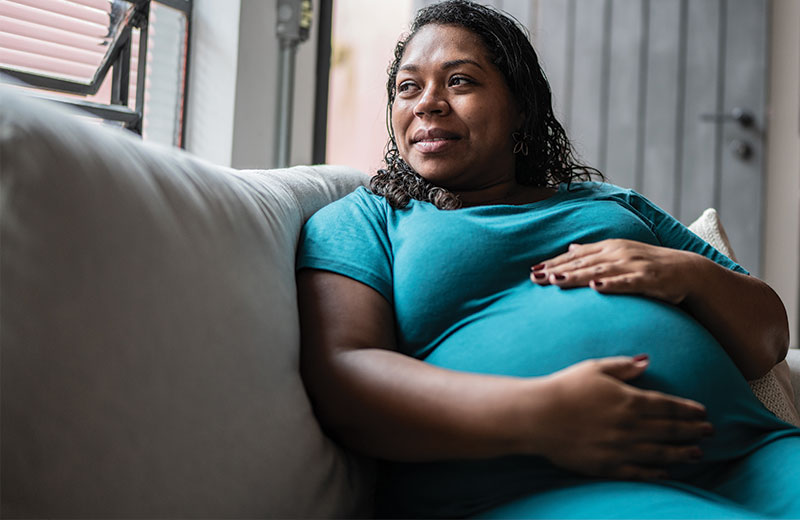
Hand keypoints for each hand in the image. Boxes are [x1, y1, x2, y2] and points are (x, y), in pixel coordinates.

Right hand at [528, 356, 712, 479]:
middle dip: (693, 431)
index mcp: (629, 400)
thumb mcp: (595, 368)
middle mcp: (630, 426)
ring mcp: (620, 448)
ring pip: (660, 453)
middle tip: (709, 432)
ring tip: (698, 454)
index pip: (668, 406)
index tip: (703, 412)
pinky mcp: (607, 466)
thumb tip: (647, 361)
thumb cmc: (564, 387)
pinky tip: (667, 472)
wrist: (537, 416)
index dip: (688, 409)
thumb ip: (624, 367)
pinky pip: (639, 472)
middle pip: (670, 430)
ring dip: (682, 453)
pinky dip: (656, 473)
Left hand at [530, 239, 699, 303]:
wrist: (688, 271)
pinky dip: (611, 284)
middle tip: (535, 278)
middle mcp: (619, 253)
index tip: (533, 271)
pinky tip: (595, 288)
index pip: (576, 256)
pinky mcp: (648, 279)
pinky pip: (627, 282)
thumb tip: (571, 249)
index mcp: (610, 247)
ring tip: (556, 281)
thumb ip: (595, 252)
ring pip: (599, 271)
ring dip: (577, 276)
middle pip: (582, 262)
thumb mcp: (620, 254)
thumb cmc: (649, 265)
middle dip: (557, 270)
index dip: (554, 263)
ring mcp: (633, 265)